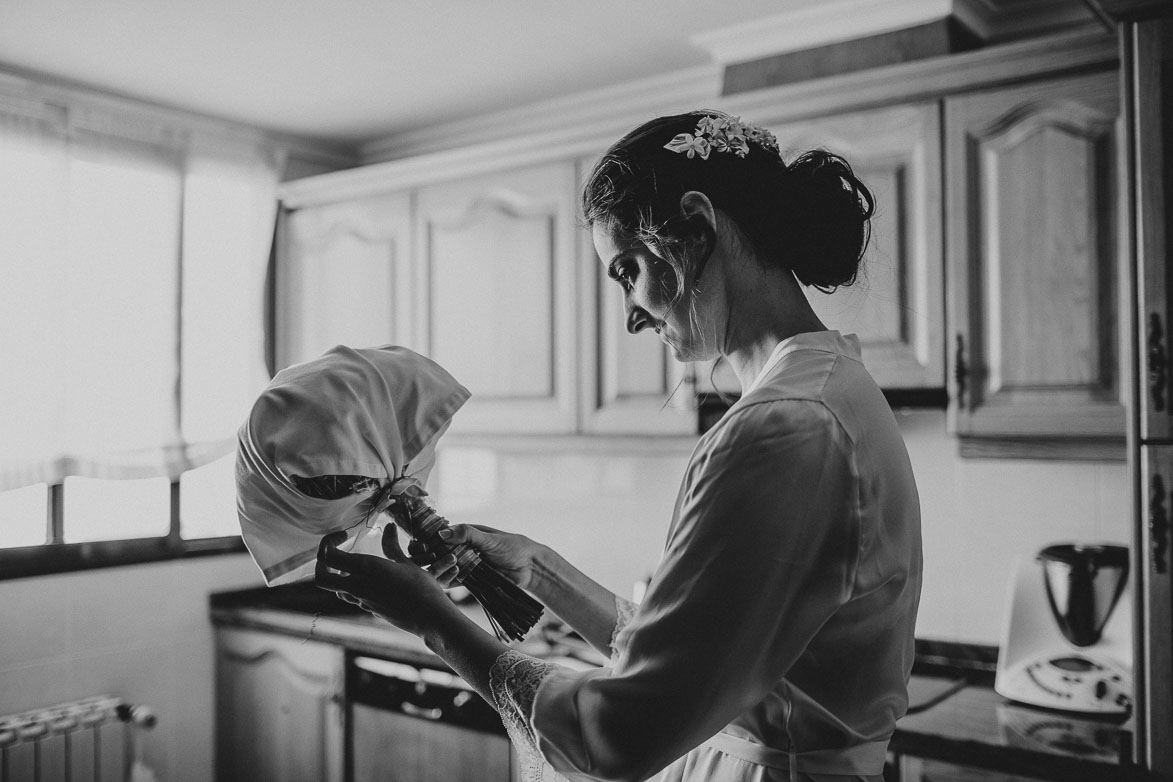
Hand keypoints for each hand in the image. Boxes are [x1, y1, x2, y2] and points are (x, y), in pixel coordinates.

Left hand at [315, 526, 457, 637]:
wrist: (429, 618)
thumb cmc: (422, 588)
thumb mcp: (407, 563)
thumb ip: (392, 545)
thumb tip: (389, 527)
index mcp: (365, 568)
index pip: (328, 556)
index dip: (329, 542)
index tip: (344, 535)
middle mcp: (358, 585)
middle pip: (321, 578)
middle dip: (322, 564)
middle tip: (337, 552)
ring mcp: (362, 600)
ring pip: (335, 589)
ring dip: (338, 575)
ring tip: (356, 564)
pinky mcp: (369, 608)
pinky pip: (351, 596)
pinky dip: (352, 585)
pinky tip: (370, 579)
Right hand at [409, 524, 541, 590]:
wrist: (529, 568)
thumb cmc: (512, 547)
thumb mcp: (489, 539)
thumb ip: (467, 534)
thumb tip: (442, 533)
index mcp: (465, 535)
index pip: (440, 535)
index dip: (428, 539)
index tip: (419, 544)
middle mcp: (462, 549)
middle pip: (437, 552)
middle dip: (428, 555)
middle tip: (423, 558)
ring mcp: (465, 565)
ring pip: (443, 567)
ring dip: (437, 569)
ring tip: (438, 569)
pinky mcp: (470, 580)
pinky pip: (453, 581)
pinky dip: (446, 580)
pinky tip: (444, 581)